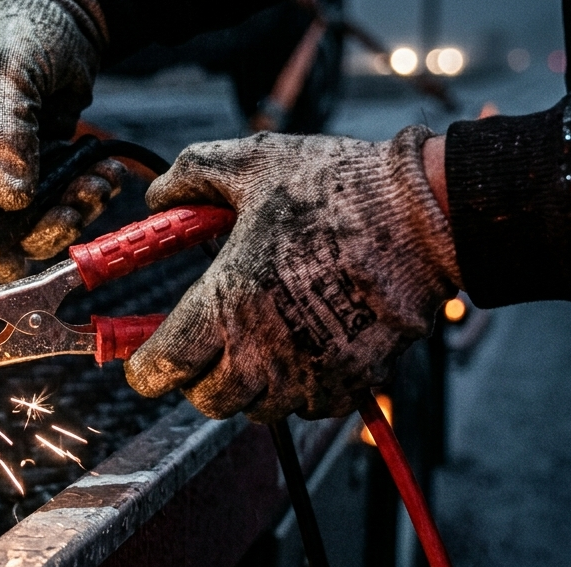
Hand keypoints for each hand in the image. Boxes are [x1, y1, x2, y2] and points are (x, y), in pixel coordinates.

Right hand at [0, 0, 111, 279]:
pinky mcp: (40, 165)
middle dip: (40, 226)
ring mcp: (6, 166)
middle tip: (76, 207)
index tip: (14, 257)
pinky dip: (84, 195)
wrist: (65, 9)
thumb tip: (9, 199)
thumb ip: (5, 136)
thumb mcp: (7, 73)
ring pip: (32, 221)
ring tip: (99, 184)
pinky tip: (103, 175)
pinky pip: (59, 201)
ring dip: (71, 211)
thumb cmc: (21, 27)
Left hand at [124, 127, 461, 420]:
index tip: (145, 354)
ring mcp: (310, 374)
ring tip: (261, 335)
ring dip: (249, 383)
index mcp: (226, 303)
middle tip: (207, 341)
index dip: (145, 366)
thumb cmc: (336, 187)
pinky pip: (307, 406)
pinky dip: (298, 387)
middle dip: (198, 376)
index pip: (162, 369)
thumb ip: (190, 177)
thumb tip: (157, 196)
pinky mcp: (352, 383)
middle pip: (206, 400)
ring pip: (257, 408)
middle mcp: (264, 352)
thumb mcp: (251, 163)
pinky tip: (305, 343)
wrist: (424, 215)